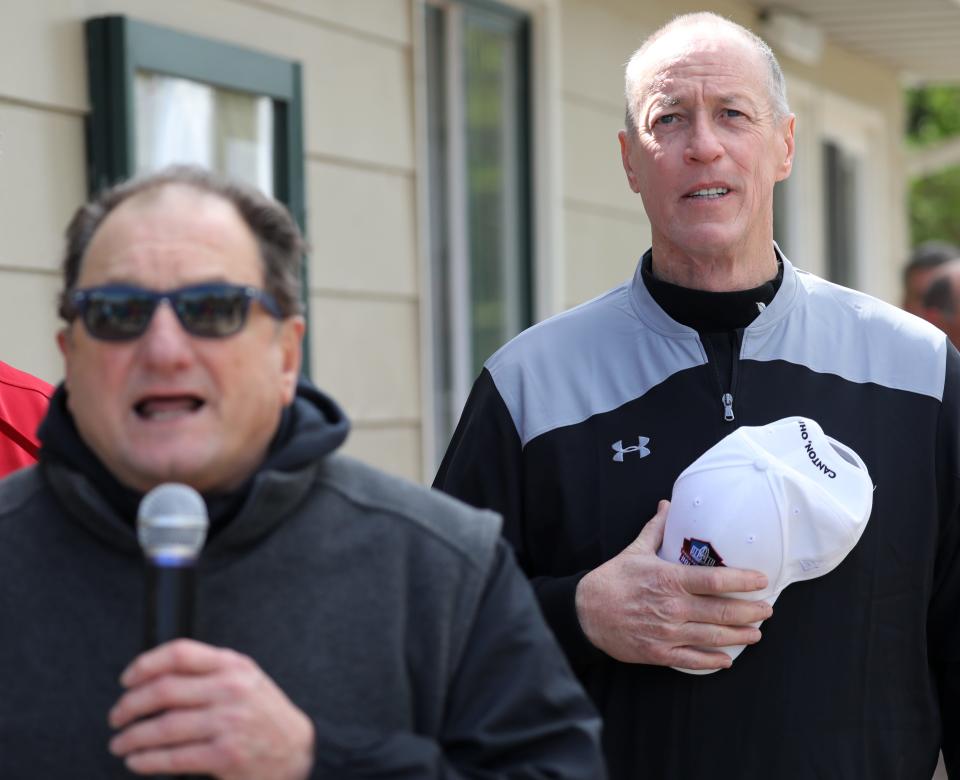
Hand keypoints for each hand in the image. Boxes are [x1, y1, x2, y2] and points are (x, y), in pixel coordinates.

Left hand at [109, 639, 313, 778]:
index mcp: (233, 665)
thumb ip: (209, 670)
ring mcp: (228, 722)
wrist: (297, 750)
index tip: (127, 679)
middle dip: (130, 705)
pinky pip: (173, 757)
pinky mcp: (225, 754)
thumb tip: (156, 674)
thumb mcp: (245, 679)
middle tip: (117, 716)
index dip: (146, 664)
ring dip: (132, 737)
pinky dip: (147, 760)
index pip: (180, 653)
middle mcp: (231, 689)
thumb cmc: (264, 715)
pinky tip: (137, 760)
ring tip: (120, 742)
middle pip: (164, 690)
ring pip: (163, 727)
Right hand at [575, 500, 772, 669]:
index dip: (743, 580)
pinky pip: (692, 659)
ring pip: (714, 636)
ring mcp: (668, 631)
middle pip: (723, 611)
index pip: (716, 579)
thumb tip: (667, 505)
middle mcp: (673, 606)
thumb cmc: (612, 579)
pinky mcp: (659, 652)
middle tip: (767, 610)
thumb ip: (656, 530)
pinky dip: (713, 661)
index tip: (761, 581)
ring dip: (740, 636)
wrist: (585, 612)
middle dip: (751, 612)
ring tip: (756, 634)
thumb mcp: (635, 550)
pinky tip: (727, 660)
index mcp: (669, 579)